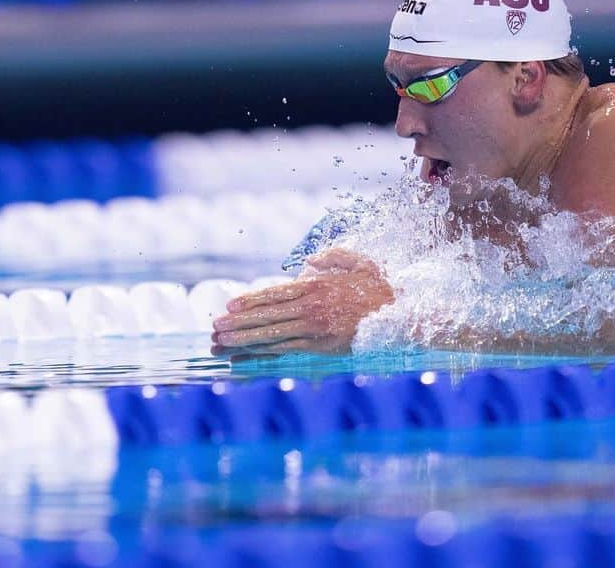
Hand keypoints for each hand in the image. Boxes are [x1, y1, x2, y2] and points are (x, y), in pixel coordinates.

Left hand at [211, 249, 392, 356]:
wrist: (400, 317)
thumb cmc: (379, 290)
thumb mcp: (359, 262)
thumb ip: (333, 257)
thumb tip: (310, 262)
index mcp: (317, 285)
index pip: (275, 293)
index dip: (250, 300)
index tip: (229, 305)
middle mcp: (312, 307)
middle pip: (267, 315)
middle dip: (238, 322)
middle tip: (215, 327)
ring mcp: (315, 329)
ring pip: (272, 334)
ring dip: (244, 339)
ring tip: (221, 343)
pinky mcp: (321, 347)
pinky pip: (287, 351)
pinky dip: (265, 354)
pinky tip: (248, 357)